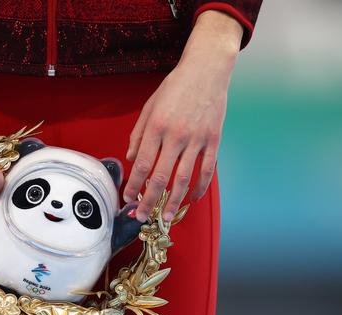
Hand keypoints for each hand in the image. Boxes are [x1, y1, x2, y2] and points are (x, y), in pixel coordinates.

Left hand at [122, 10, 243, 221]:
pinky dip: (199, 187)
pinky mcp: (214, 140)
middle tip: (142, 216)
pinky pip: (206, 170)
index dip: (134, 185)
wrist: (207, 70)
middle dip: (149, 200)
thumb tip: (132, 159)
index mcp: (157, 127)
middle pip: (161, 177)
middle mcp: (176, 136)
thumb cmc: (175, 87)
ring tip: (167, 217)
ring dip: (174, 202)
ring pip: (184, 179)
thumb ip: (139, 134)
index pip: (142, 164)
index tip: (127, 198)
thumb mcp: (149, 106)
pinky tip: (191, 198)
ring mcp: (197, 140)